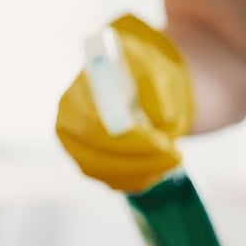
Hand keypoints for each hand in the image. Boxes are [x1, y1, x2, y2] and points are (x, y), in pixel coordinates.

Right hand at [56, 14, 193, 191]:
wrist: (131, 78)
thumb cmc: (133, 67)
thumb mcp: (145, 63)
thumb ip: (152, 85)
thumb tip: (163, 119)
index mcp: (72, 99)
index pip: (92, 128)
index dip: (126, 141)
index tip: (162, 142)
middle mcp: (68, 130)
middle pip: (96, 160)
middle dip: (140, 162)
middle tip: (177, 155)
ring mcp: (78, 152)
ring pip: (108, 176)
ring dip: (146, 171)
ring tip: (176, 156)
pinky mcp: (94, 167)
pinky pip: (117, 182)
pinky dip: (142, 178)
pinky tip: (163, 164)